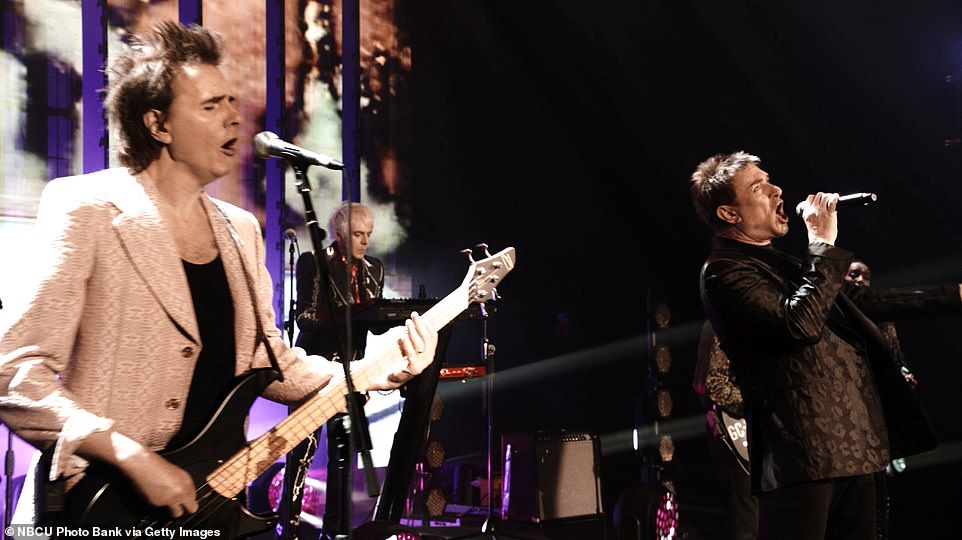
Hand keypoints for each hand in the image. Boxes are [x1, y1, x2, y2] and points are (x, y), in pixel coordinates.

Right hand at [79, 430, 197, 517]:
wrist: (142, 464)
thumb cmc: (157, 465)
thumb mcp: (176, 473)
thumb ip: (183, 486)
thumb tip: (186, 497)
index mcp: (187, 482)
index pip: (194, 500)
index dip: (189, 502)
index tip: (186, 502)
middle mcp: (181, 492)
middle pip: (190, 509)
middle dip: (185, 509)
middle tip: (180, 507)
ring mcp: (169, 499)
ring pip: (175, 512)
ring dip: (172, 509)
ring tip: (165, 498)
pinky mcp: (157, 503)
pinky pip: (161, 507)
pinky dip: (159, 502)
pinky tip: (155, 493)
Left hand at [397, 311, 437, 377]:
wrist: (391, 377)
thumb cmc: (398, 361)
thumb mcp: (407, 345)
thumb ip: (412, 336)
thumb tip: (413, 321)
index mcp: (429, 352)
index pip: (433, 336)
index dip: (427, 325)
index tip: (421, 316)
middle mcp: (427, 358)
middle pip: (427, 338)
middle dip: (420, 325)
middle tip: (414, 316)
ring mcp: (421, 364)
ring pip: (420, 344)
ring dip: (413, 331)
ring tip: (408, 324)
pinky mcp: (414, 369)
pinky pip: (412, 354)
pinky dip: (407, 344)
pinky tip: (403, 336)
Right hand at [802, 191, 838, 244]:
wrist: (820, 241)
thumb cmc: (816, 234)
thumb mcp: (809, 222)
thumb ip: (812, 214)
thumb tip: (819, 208)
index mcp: (807, 212)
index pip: (810, 198)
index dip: (815, 197)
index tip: (819, 199)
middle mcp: (813, 210)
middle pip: (818, 196)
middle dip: (823, 196)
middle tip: (827, 199)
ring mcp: (821, 211)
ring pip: (825, 196)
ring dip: (830, 196)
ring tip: (832, 198)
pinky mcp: (830, 213)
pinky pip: (833, 201)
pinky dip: (835, 197)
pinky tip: (836, 197)